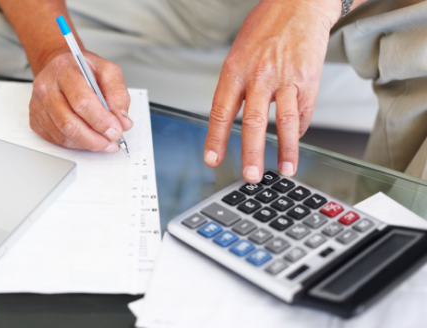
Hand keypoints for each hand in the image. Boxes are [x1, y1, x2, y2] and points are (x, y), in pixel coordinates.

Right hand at [29, 49, 131, 151]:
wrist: (61, 67)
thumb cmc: (83, 69)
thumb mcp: (108, 71)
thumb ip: (118, 95)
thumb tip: (122, 121)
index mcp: (65, 70)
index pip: (82, 101)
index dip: (101, 121)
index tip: (116, 131)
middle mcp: (46, 87)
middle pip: (69, 123)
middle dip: (95, 138)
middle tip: (111, 142)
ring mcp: (38, 105)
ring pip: (63, 135)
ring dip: (88, 143)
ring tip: (103, 142)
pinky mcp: (35, 119)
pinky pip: (57, 140)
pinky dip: (76, 144)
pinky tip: (87, 137)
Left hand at [203, 0, 340, 182]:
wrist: (299, 3)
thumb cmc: (266, 27)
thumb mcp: (238, 53)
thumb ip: (235, 85)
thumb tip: (233, 118)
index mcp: (235, 70)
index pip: (221, 112)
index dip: (216, 139)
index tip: (212, 160)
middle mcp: (259, 75)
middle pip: (252, 122)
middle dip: (251, 153)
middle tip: (250, 176)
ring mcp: (286, 78)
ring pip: (284, 121)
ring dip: (284, 149)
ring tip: (284, 170)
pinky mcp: (309, 79)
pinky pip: (304, 111)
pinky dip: (299, 130)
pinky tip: (295, 142)